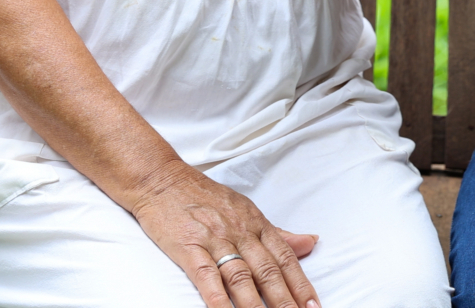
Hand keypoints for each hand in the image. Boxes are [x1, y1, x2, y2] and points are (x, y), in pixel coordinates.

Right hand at [131, 162, 320, 307]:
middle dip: (285, 300)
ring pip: (240, 276)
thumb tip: (311, 243)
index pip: (285, 258)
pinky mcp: (188, 246)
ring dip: (256, 304)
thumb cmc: (204, 196)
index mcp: (255, 223)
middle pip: (267, 271)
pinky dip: (217, 298)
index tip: (313, 307)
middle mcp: (239, 231)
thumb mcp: (245, 209)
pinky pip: (205, 275)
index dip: (300, 285)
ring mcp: (213, 239)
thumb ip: (278, 233)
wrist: (161, 179)